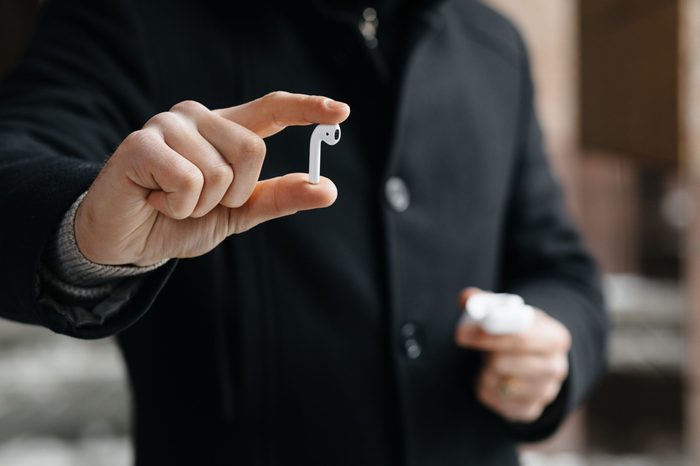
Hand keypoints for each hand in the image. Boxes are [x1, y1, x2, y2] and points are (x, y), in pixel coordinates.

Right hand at [75, 92, 349, 265]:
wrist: (128, 243)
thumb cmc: (181, 220)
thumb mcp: (239, 213)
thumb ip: (279, 197)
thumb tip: (327, 189)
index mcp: (226, 131)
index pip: (271, 109)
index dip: (307, 108)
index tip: (341, 112)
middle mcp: (199, 118)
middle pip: (253, 151)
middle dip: (233, 193)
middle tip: (200, 202)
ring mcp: (168, 126)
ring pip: (220, 171)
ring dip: (200, 204)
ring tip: (172, 200)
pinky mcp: (140, 143)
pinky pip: (188, 181)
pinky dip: (177, 206)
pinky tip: (153, 199)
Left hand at [455, 288, 570, 422]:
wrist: (534, 356)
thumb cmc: (516, 330)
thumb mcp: (506, 310)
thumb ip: (484, 301)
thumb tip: (467, 299)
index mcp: (555, 337)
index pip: (519, 338)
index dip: (487, 336)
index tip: (460, 333)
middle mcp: (556, 367)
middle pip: (502, 363)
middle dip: (484, 353)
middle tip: (481, 348)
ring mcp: (545, 392)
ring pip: (494, 382)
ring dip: (483, 370)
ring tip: (491, 361)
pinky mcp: (529, 410)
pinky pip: (492, 400)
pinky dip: (483, 387)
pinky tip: (493, 377)